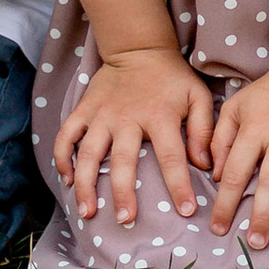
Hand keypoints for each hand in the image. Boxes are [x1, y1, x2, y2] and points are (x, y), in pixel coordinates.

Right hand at [54, 48, 215, 223]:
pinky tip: (66, 180)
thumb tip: (205, 165)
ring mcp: (101, 115)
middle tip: (125, 220)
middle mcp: (127, 118)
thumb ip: (204, 130)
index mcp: (159, 116)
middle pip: (123, 161)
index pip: (172, 157)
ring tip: (87, 212)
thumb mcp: (197, 96)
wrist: (138, 49)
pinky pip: (67, 136)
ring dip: (86, 184)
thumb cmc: (172, 79)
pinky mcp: (84, 110)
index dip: (179, 186)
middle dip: (123, 193)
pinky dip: (63, 158)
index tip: (186, 211)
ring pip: (89, 153)